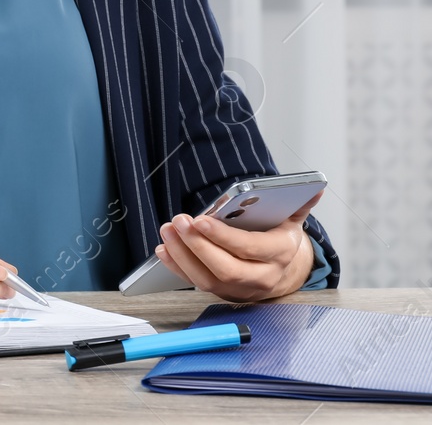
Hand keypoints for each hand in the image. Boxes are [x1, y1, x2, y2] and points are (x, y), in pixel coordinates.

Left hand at [154, 191, 323, 302]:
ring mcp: (241, 289)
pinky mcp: (223, 293)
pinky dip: (177, 267)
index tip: (200, 220)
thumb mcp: (291, 220)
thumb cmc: (280, 239)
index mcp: (280, 254)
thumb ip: (299, 203)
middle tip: (179, 221)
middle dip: (198, 245)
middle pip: (226, 269)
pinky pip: (196, 283)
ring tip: (168, 229)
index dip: (223, 236)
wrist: (284, 271)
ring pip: (208, 279)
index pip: (249, 248)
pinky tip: (164, 248)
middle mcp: (261, 276)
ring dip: (183, 255)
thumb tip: (314, 186)